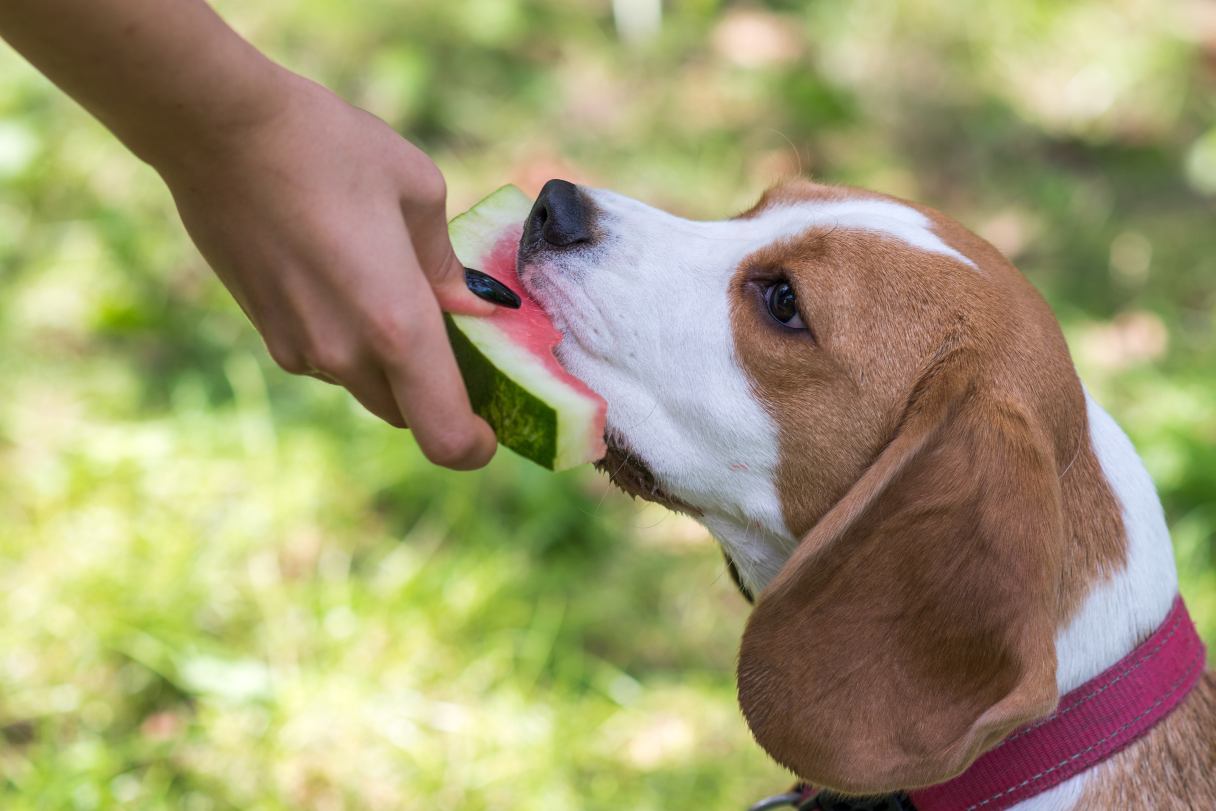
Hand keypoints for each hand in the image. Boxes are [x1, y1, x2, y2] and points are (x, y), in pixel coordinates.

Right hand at [155, 74, 498, 468]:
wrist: (217, 128)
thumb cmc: (329, 147)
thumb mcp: (417, 191)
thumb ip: (447, 265)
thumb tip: (472, 306)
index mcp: (397, 327)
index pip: (446, 436)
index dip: (475, 445)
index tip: (492, 421)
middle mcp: (346, 356)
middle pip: (409, 414)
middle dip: (438, 392)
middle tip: (456, 337)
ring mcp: (300, 350)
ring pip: (367, 386)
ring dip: (393, 364)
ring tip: (395, 288)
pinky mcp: (268, 333)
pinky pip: (328, 359)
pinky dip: (352, 341)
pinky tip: (346, 275)